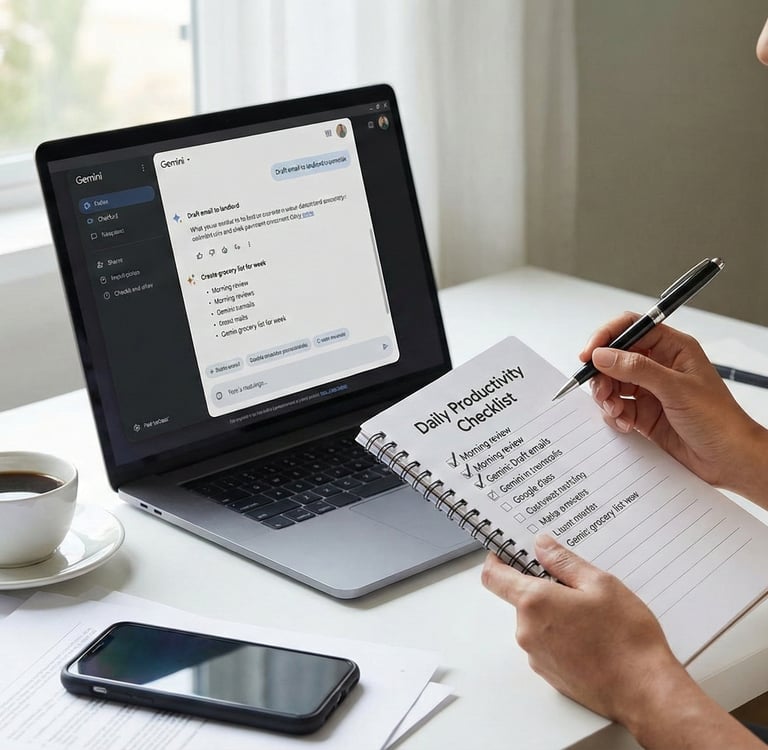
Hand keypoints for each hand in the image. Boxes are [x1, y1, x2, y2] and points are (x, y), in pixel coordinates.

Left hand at [481, 536, 765, 748]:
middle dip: (541, 587)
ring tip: (590, 614)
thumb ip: (564, 561)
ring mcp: (536, 656)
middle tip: (575, 585)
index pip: (493, 576)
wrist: (645, 692)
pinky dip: (560, 635)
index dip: (497, 560)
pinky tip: (591, 636)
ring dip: (553, 613)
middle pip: (519, 598)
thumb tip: (541, 545)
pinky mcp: (549, 674)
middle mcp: (527, 631)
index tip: (506, 551)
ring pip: (535, 622)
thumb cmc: (627, 638)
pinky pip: (546, 644)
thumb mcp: (600, 584)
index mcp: (534, 603)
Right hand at [581, 313, 767, 505]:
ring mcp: (650, 390)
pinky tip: (626, 423)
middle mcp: (659, 366)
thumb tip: (603, 355)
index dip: (607, 337)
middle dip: (602, 374)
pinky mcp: (643, 413)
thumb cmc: (719, 420)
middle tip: (601, 391)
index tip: (589, 354)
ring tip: (616, 411)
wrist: (729, 459)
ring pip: (612, 383)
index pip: (632, 329)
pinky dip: (614, 415)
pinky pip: (616, 407)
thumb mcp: (676, 389)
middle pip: (615, 358)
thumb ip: (637, 369)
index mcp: (673, 349)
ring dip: (607, 397)